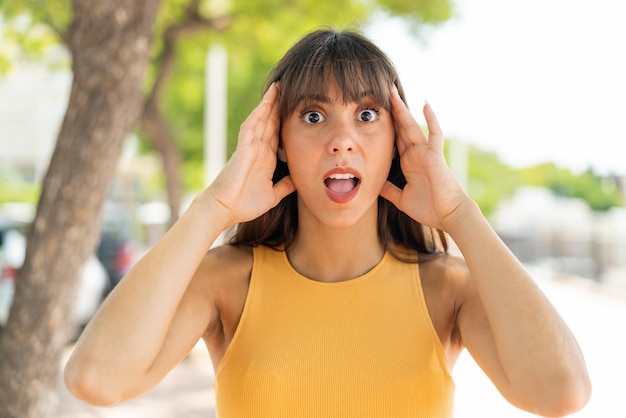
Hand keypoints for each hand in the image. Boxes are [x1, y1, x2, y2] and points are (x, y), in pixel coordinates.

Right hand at [204, 83, 294, 225]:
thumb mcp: (272, 195)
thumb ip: (285, 186)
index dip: (285, 120)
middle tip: (290, 87)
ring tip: (279, 87)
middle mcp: (259, 149)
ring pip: (261, 120)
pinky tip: (266, 102)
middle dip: (279, 105)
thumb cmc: (244, 204)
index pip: (278, 134)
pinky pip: (251, 127)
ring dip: (269, 103)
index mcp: (266, 158)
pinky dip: (259, 114)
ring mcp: (250, 147)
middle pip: (271, 122)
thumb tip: (299, 181)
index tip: (297, 107)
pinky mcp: (243, 149)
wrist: (225, 209)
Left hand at [380, 88, 467, 230]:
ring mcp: (425, 153)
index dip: (386, 126)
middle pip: (401, 128)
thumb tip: (373, 184)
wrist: (447, 216)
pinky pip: (434, 134)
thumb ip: (388, 190)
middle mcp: (416, 154)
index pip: (394, 139)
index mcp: (408, 162)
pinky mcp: (435, 155)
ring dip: (403, 110)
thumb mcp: (401, 198)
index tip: (375, 113)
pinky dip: (431, 120)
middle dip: (392, 111)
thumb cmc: (428, 208)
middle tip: (382, 93)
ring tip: (393, 93)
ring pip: (412, 127)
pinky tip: (425, 105)